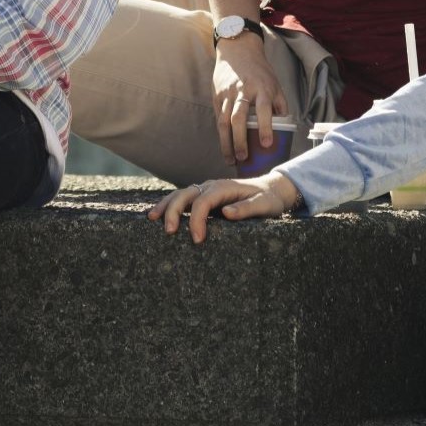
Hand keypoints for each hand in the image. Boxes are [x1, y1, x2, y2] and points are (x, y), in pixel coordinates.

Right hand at [148, 172, 299, 242]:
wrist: (273, 189)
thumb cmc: (268, 200)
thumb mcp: (263, 205)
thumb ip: (246, 209)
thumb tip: (227, 213)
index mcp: (223, 188)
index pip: (202, 202)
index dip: (196, 220)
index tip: (197, 240)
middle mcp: (210, 186)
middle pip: (185, 195)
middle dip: (173, 211)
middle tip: (169, 232)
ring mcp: (205, 190)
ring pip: (179, 194)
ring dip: (165, 206)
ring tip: (152, 219)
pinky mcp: (203, 196)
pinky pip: (182, 199)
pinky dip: (169, 205)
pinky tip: (158, 215)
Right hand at [209, 30, 298, 166]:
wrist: (237, 49)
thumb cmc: (259, 69)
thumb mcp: (274, 83)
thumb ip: (280, 104)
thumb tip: (285, 125)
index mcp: (261, 88)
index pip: (264, 109)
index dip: (265, 127)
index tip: (267, 144)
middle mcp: (242, 91)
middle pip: (238, 118)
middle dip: (240, 140)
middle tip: (244, 158)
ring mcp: (227, 94)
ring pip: (224, 121)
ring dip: (227, 142)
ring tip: (231, 159)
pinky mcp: (217, 96)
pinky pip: (218, 117)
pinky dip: (221, 134)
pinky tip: (225, 147)